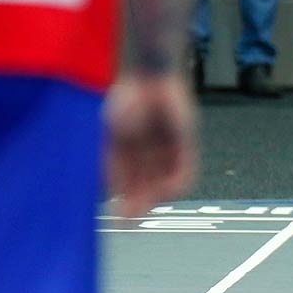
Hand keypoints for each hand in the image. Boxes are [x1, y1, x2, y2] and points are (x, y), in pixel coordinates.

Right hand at [105, 72, 195, 218]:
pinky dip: (175, 183)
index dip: (124, 201)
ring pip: (163, 181)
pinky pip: (185, 171)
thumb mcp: (111, 135)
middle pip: (146, 185)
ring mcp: (167, 146)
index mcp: (127, 147)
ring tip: (145, 205)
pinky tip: (164, 191)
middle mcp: (148, 150)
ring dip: (154, 196)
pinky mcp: (185, 142)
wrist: (151, 72)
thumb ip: (110, 163)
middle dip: (138, 203)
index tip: (119, 219)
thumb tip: (106, 192)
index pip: (127, 182)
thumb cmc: (126, 99)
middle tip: (130, 220)